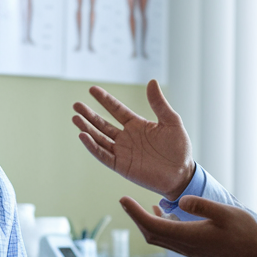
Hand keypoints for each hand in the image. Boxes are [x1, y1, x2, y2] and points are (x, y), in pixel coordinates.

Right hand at [73, 79, 193, 199]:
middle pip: (103, 123)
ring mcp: (122, 152)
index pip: (116, 109)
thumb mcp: (171, 122)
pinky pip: (103, 155)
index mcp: (137, 125)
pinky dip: (92, 146)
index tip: (92, 89)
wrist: (182, 175)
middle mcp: (126, 137)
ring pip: (99, 138)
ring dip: (87, 128)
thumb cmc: (179, 149)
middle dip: (89, 114)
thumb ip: (159, 103)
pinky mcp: (121, 166)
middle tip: (76, 105)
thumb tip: (151, 81)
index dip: (104, 100)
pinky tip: (83, 136)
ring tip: (75, 118)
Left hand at [119, 195, 256, 256]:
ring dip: (146, 223)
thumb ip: (202, 205)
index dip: (135, 212)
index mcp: (189, 236)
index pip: (152, 225)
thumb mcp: (225, 213)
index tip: (123, 199)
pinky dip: (159, 227)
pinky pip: (169, 239)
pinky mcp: (195, 250)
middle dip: (135, 218)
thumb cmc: (245, 234)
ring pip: (159, 238)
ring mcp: (189, 250)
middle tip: (125, 201)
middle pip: (151, 233)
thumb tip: (179, 200)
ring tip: (139, 206)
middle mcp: (185, 246)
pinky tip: (163, 215)